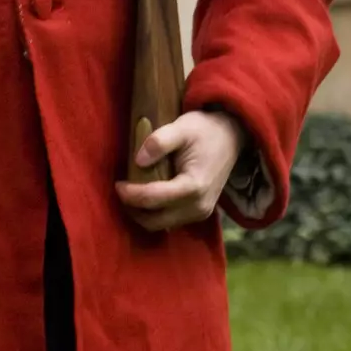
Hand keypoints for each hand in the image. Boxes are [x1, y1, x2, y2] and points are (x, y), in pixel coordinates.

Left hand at [114, 110, 243, 232]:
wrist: (233, 135)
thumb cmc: (205, 129)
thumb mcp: (182, 126)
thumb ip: (159, 141)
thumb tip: (138, 161)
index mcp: (194, 186)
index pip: (153, 199)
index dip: (130, 194)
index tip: (117, 183)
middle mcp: (199, 206)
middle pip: (155, 220)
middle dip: (134, 209)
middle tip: (121, 191)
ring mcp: (201, 212)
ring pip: (162, 224)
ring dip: (144, 213)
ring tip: (132, 193)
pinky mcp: (201, 212)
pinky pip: (171, 220)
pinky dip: (156, 212)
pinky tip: (148, 196)